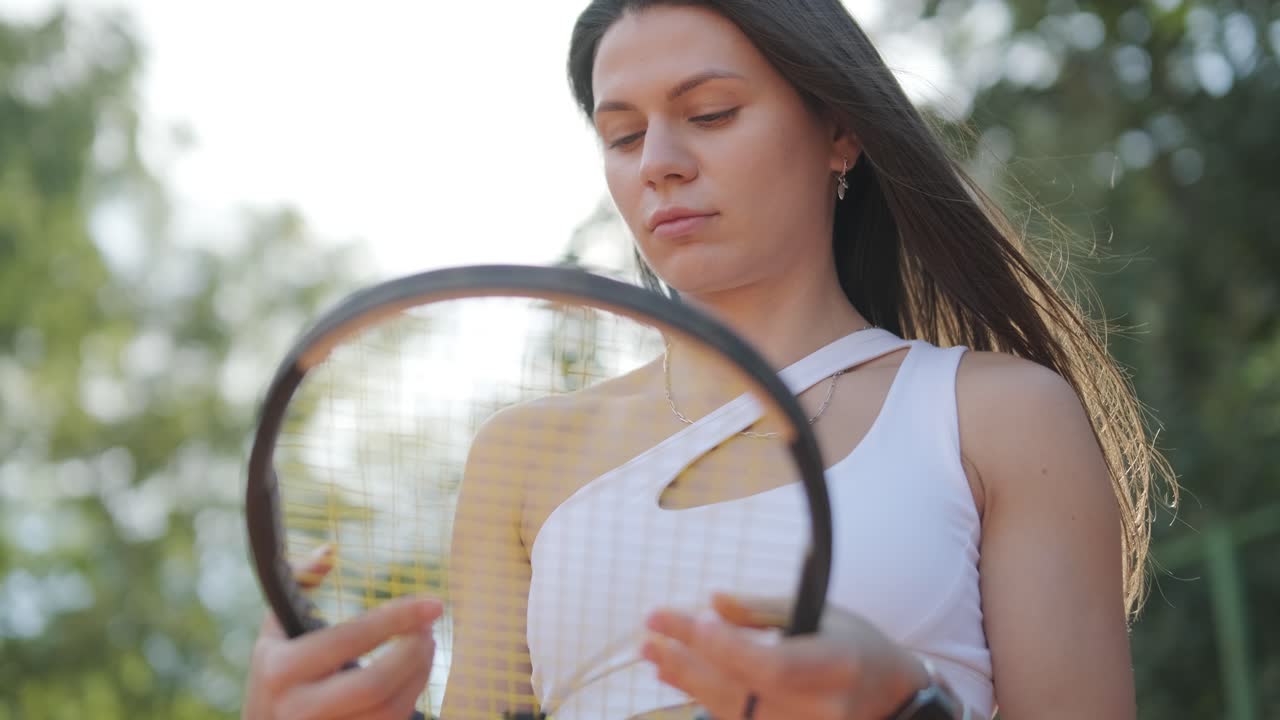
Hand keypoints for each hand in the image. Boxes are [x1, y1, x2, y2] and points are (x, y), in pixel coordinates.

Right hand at [242, 545, 442, 719]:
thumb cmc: (276, 673)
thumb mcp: (274, 630)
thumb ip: (296, 583)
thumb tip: (329, 551)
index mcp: (281, 669)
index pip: (350, 639)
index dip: (397, 618)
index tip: (434, 603)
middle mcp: (298, 709)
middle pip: (374, 684)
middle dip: (414, 653)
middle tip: (429, 629)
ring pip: (389, 711)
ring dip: (420, 675)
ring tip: (426, 647)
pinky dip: (411, 697)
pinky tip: (415, 674)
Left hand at [642, 594, 929, 719]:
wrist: (892, 701)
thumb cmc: (855, 648)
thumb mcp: (820, 615)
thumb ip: (763, 611)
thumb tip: (712, 602)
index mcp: (838, 666)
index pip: (774, 665)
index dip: (730, 648)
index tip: (693, 619)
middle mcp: (824, 710)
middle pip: (744, 692)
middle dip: (691, 661)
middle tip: (650, 635)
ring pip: (734, 712)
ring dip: (688, 681)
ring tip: (654, 654)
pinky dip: (705, 699)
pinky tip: (678, 676)